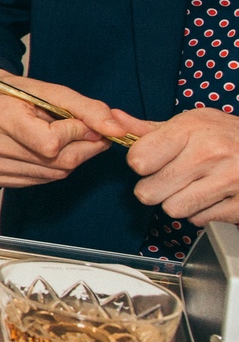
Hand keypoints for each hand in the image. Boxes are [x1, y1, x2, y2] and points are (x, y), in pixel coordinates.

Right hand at [0, 68, 134, 188]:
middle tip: (91, 133)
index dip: (76, 133)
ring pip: (53, 174)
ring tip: (64, 138)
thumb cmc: (12, 94)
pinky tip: (46, 151)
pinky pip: (41, 180)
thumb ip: (86, 109)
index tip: (83, 122)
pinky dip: (53, 167)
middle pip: (56, 162)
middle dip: (83, 148)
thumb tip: (116, 130)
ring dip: (70, 157)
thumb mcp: (50, 91)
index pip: (51, 142)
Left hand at [120, 107, 238, 225]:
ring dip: (177, 202)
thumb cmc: (225, 135)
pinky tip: (211, 195)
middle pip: (150, 191)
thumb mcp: (191, 122)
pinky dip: (201, 212)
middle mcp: (211, 153)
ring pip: (173, 209)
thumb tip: (114, 121)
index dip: (141, 163)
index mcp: (192, 129)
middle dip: (154, 188)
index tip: (151, 161)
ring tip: (192, 186)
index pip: (139, 160)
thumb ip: (149, 129)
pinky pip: (199, 220)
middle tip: (169, 178)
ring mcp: (229, 180)